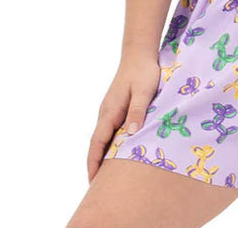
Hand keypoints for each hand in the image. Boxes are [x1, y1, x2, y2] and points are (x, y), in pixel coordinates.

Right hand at [87, 52, 161, 182]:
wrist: (139, 53)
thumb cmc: (143, 71)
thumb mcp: (144, 91)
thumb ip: (137, 111)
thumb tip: (130, 134)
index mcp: (111, 110)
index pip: (98, 142)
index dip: (94, 161)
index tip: (93, 180)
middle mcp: (106, 112)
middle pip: (96, 143)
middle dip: (94, 163)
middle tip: (96, 185)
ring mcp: (110, 109)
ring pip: (102, 136)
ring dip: (100, 154)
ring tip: (104, 174)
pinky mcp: (116, 106)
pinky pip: (108, 129)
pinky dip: (107, 143)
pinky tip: (115, 150)